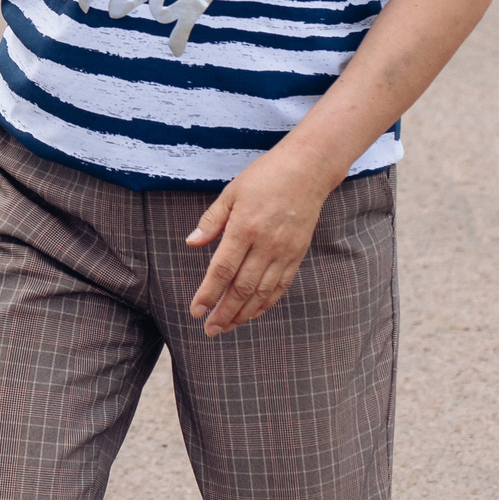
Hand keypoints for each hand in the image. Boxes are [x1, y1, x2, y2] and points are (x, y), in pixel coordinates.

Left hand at [185, 148, 333, 336]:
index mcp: (244, 228)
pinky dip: (265, 303)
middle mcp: (265, 244)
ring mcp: (284, 251)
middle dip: (224, 312)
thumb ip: (211, 220)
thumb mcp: (231, 192)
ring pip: (261, 292)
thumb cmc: (265, 177)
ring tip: (227, 326)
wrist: (307, 170)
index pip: (222, 270)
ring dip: (243, 313)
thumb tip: (191, 243)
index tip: (196, 311)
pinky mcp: (297, 254)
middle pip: (241, 288)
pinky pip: (280, 286)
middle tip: (210, 329)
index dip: (208, 293)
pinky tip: (252, 313)